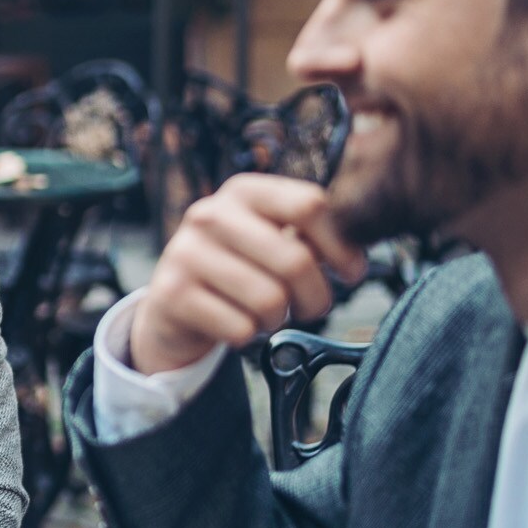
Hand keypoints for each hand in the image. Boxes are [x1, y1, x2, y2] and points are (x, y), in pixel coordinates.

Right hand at [130, 174, 368, 374]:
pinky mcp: (172, 293)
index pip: (309, 205)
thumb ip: (311, 235)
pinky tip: (237, 324)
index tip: (349, 272)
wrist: (174, 300)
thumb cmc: (240, 268)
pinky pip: (240, 328)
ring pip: (269, 299)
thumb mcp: (270, 237)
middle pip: (295, 259)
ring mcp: (186, 252)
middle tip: (311, 306)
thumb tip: (356, 255)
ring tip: (266, 313)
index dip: (341, 245)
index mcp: (243, 191)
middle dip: (316, 295)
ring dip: (278, 317)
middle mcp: (210, 214)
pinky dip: (248, 335)